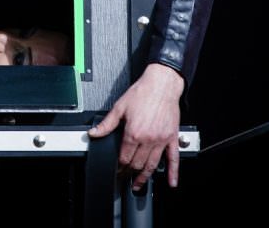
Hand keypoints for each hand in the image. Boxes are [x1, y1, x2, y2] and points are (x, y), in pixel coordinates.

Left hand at [88, 63, 183, 190]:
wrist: (162, 84)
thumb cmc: (142, 93)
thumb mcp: (120, 107)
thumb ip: (107, 124)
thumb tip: (94, 133)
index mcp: (133, 133)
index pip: (124, 157)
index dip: (118, 166)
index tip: (116, 169)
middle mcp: (148, 139)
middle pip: (137, 164)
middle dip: (129, 172)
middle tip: (124, 177)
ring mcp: (161, 140)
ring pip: (152, 165)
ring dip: (144, 177)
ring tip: (138, 184)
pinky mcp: (172, 138)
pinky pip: (174, 159)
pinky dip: (173, 172)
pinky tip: (171, 182)